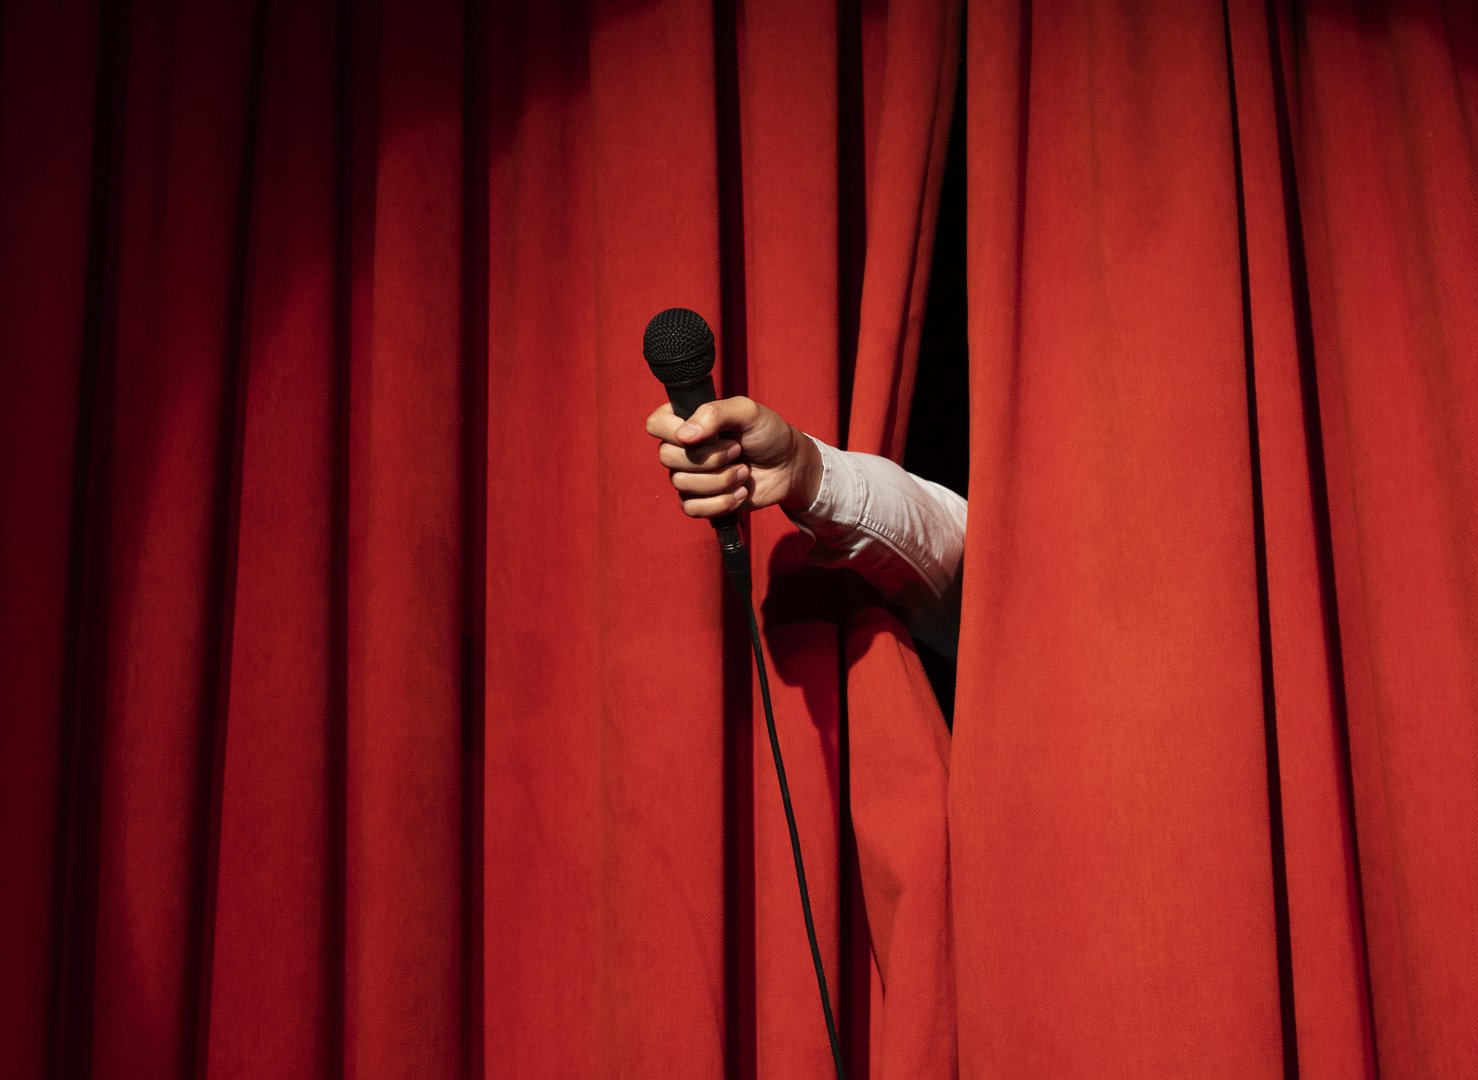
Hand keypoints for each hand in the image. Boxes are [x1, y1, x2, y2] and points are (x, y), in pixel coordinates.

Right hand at [645, 396, 821, 519]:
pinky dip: (721, 502)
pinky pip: (692, 508)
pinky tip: (739, 492)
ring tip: (743, 472)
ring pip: (681, 484)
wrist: (788, 467)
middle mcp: (682, 448)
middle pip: (667, 457)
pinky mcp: (700, 501)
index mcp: (687, 420)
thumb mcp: (748, 411)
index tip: (707, 434)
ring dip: (721, 480)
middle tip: (737, 450)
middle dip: (709, 458)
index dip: (674, 431)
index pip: (656, 424)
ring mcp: (689, 476)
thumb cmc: (768, 434)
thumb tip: (685, 435)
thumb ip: (716, 412)